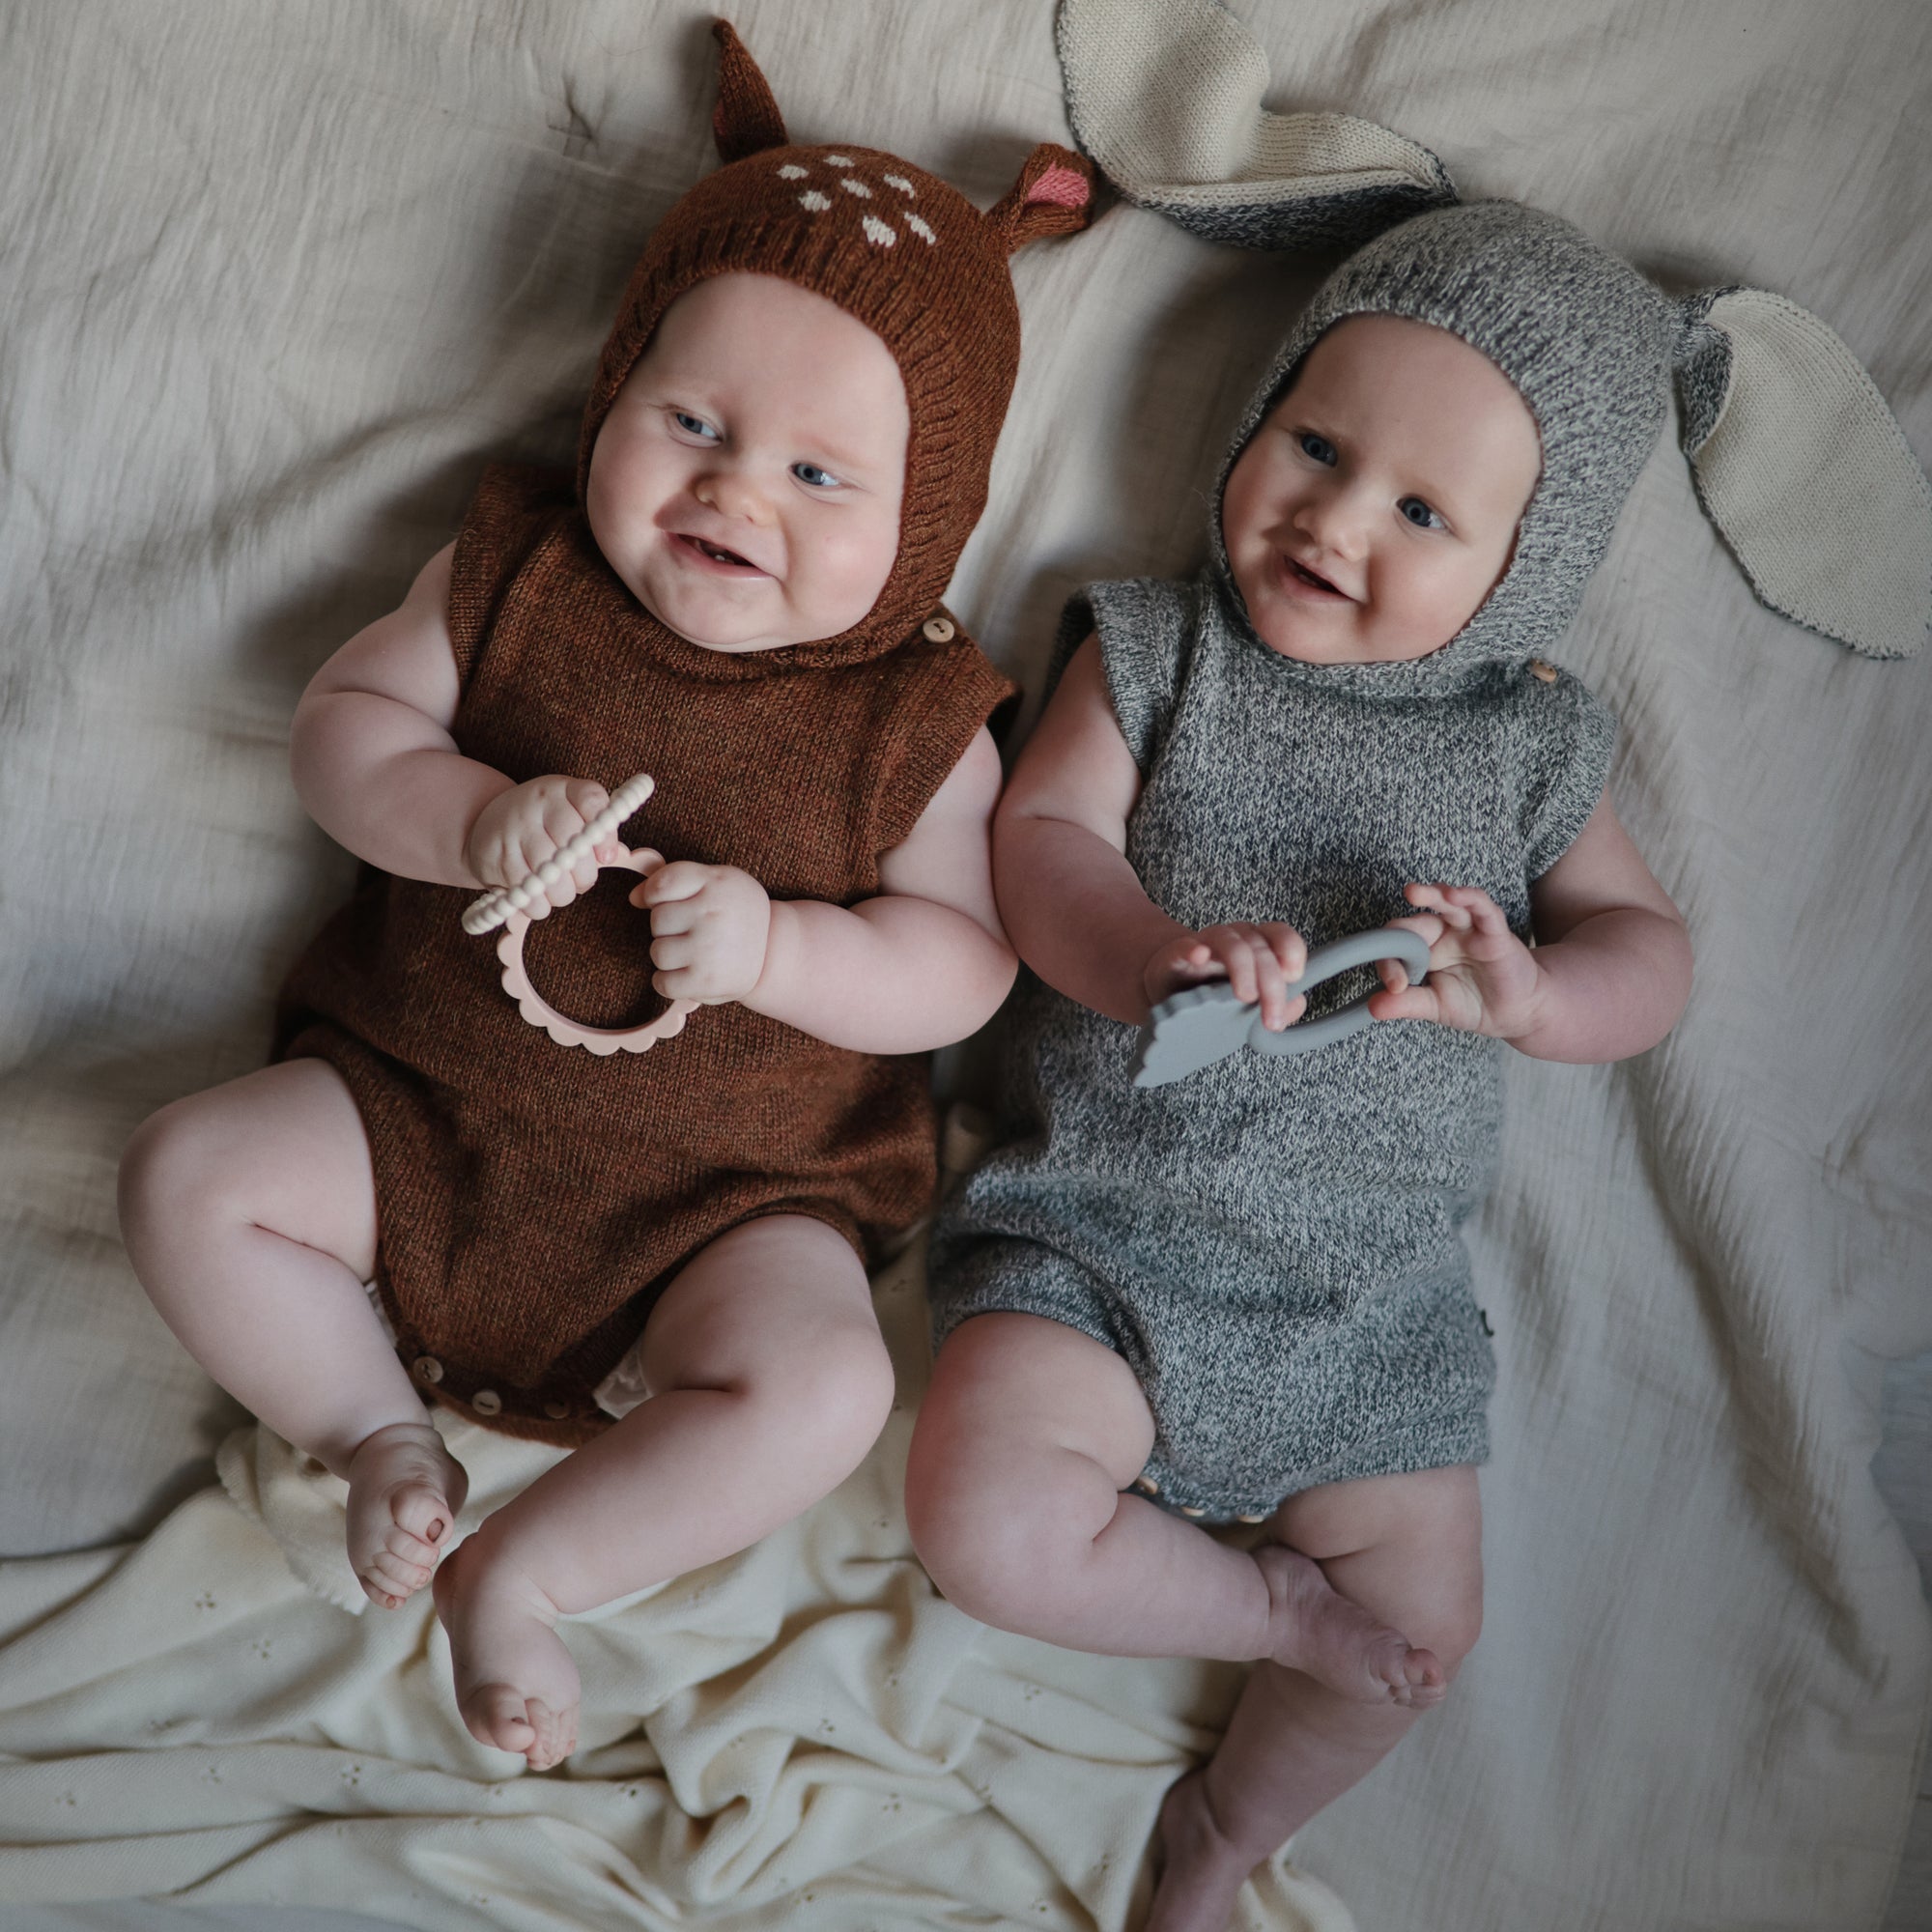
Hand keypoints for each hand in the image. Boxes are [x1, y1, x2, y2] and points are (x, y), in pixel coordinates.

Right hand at [462, 776, 619, 915]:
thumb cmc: (543, 825)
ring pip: (553, 878)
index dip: (605, 835)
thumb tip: (618, 856)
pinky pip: (531, 896)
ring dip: (563, 894)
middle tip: (580, 880)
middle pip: (574, 850)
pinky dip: (540, 906)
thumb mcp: (569, 814)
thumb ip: (595, 832)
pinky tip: (538, 897)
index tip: (607, 858)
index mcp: (562, 789)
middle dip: (585, 876)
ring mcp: (512, 830)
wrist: (488, 824)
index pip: (591, 801)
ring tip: (558, 889)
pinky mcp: (494, 858)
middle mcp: (535, 805)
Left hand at [634, 862, 771, 1004]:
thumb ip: (674, 880)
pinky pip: (662, 982)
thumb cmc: (735, 912)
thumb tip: (634, 897)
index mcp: (716, 881)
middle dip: (668, 927)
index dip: (656, 896)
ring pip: (658, 952)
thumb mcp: (716, 881)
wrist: (775, 951)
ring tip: (693, 952)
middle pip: (657, 920)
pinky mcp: (707, 980)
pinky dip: (668, 981)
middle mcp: (712, 912)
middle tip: (694, 931)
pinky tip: (686, 974)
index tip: (670, 903)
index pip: (662, 884)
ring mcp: (709, 947)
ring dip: (669, 955)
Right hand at [1142, 921, 1307, 1031]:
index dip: (1291, 951)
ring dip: (1243, 970)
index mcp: (1256, 946)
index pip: (1280, 935)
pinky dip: (1193, 949)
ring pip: (1231, 944)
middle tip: (1271, 1016)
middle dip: (1271, 983)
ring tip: (1245, 997)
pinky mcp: (1176, 955)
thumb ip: (1277, 1003)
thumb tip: (1298, 1003)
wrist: (1167, 991)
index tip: (1294, 977)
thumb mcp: (1249, 1002)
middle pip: (1259, 947)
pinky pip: (1185, 946)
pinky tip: (1199, 956)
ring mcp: (1204, 944)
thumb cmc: (1213, 993)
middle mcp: (1234, 940)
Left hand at [1368, 884, 1545, 1039]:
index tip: (1393, 987)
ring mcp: (1467, 929)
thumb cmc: (1473, 1004)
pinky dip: (1469, 898)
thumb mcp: (1435, 1007)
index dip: (1389, 963)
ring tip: (1413, 892)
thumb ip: (1406, 1004)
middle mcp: (1442, 935)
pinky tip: (1454, 894)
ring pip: (1446, 904)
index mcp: (1422, 952)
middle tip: (1391, 945)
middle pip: (1416, 922)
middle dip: (1401, 931)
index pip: (1397, 947)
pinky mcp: (1494, 930)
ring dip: (1430, 895)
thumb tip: (1372, 1007)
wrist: (1515, 1013)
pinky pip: (1482, 907)